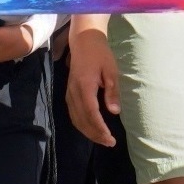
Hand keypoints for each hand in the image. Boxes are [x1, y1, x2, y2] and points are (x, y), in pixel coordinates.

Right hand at [63, 23, 120, 146]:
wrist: (84, 41)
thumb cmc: (100, 54)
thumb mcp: (111, 70)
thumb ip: (112, 91)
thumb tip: (114, 112)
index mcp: (84, 86)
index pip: (91, 113)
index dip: (100, 128)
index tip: (110, 138)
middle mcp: (73, 92)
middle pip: (82, 120)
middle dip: (95, 134)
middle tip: (109, 143)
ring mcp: (69, 93)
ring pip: (75, 119)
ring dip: (88, 132)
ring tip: (102, 139)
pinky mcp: (68, 93)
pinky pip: (73, 114)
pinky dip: (81, 124)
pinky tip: (91, 129)